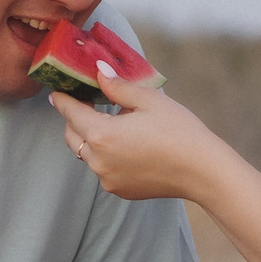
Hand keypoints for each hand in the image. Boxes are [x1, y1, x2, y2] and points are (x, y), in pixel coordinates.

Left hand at [49, 63, 231, 202]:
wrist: (202, 171)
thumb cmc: (179, 131)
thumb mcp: (149, 100)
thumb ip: (117, 86)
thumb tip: (98, 71)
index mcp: (102, 134)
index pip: (70, 112)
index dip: (63, 99)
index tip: (57, 90)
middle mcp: (98, 160)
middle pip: (72, 136)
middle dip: (74, 119)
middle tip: (87, 102)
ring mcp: (107, 178)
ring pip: (87, 154)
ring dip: (91, 138)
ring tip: (112, 123)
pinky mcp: (119, 190)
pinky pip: (103, 168)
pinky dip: (106, 155)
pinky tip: (126, 144)